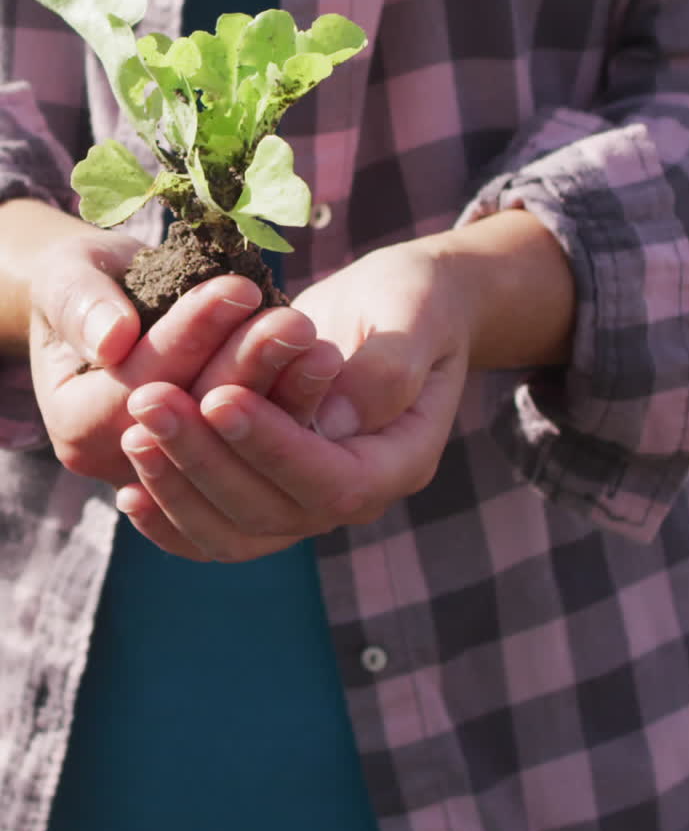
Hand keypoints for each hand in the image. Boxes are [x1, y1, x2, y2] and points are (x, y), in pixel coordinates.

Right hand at [30, 231, 341, 488]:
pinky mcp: (219, 456)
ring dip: (279, 383)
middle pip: (195, 416)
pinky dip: (293, 399)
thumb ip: (81, 304)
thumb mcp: (69, 277)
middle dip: (246, 362)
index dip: (192, 336)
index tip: (239, 288)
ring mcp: (175, 467)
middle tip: (295, 318)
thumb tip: (111, 339)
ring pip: (235, 434)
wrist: (104, 302)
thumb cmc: (81, 281)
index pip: (143, 383)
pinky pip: (259, 438)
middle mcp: (124, 461)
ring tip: (314, 335)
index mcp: (77, 424)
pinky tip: (323, 363)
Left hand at [114, 237, 469, 558]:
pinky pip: (222, 525)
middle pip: (274, 511)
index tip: (217, 396)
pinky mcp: (275, 486)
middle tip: (149, 403)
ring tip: (134, 432)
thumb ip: (387, 367)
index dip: (272, 447)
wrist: (405, 309)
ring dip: (179, 488)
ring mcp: (311, 497)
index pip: (334, 481)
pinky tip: (130, 489)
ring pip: (238, 530)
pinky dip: (174, 516)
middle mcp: (356, 493)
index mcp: (400, 459)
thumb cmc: (415, 300)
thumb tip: (332, 421)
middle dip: (205, 460)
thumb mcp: (415, 315)